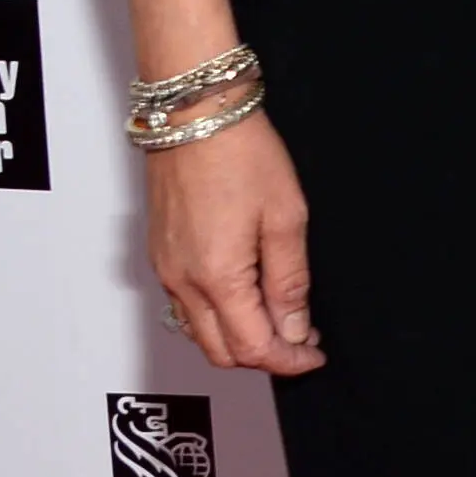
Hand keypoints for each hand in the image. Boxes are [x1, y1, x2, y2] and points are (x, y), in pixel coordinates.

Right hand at [145, 108, 320, 373]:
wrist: (196, 116)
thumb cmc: (241, 154)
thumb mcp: (286, 219)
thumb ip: (289, 282)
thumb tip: (293, 329)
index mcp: (215, 277)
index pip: (251, 348)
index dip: (288, 360)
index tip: (314, 355)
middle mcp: (181, 281)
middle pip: (221, 351)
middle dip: (264, 356)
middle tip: (303, 341)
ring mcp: (166, 270)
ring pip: (201, 332)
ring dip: (241, 337)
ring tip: (283, 317)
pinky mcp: (161, 255)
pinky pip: (187, 306)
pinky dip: (220, 315)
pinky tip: (250, 296)